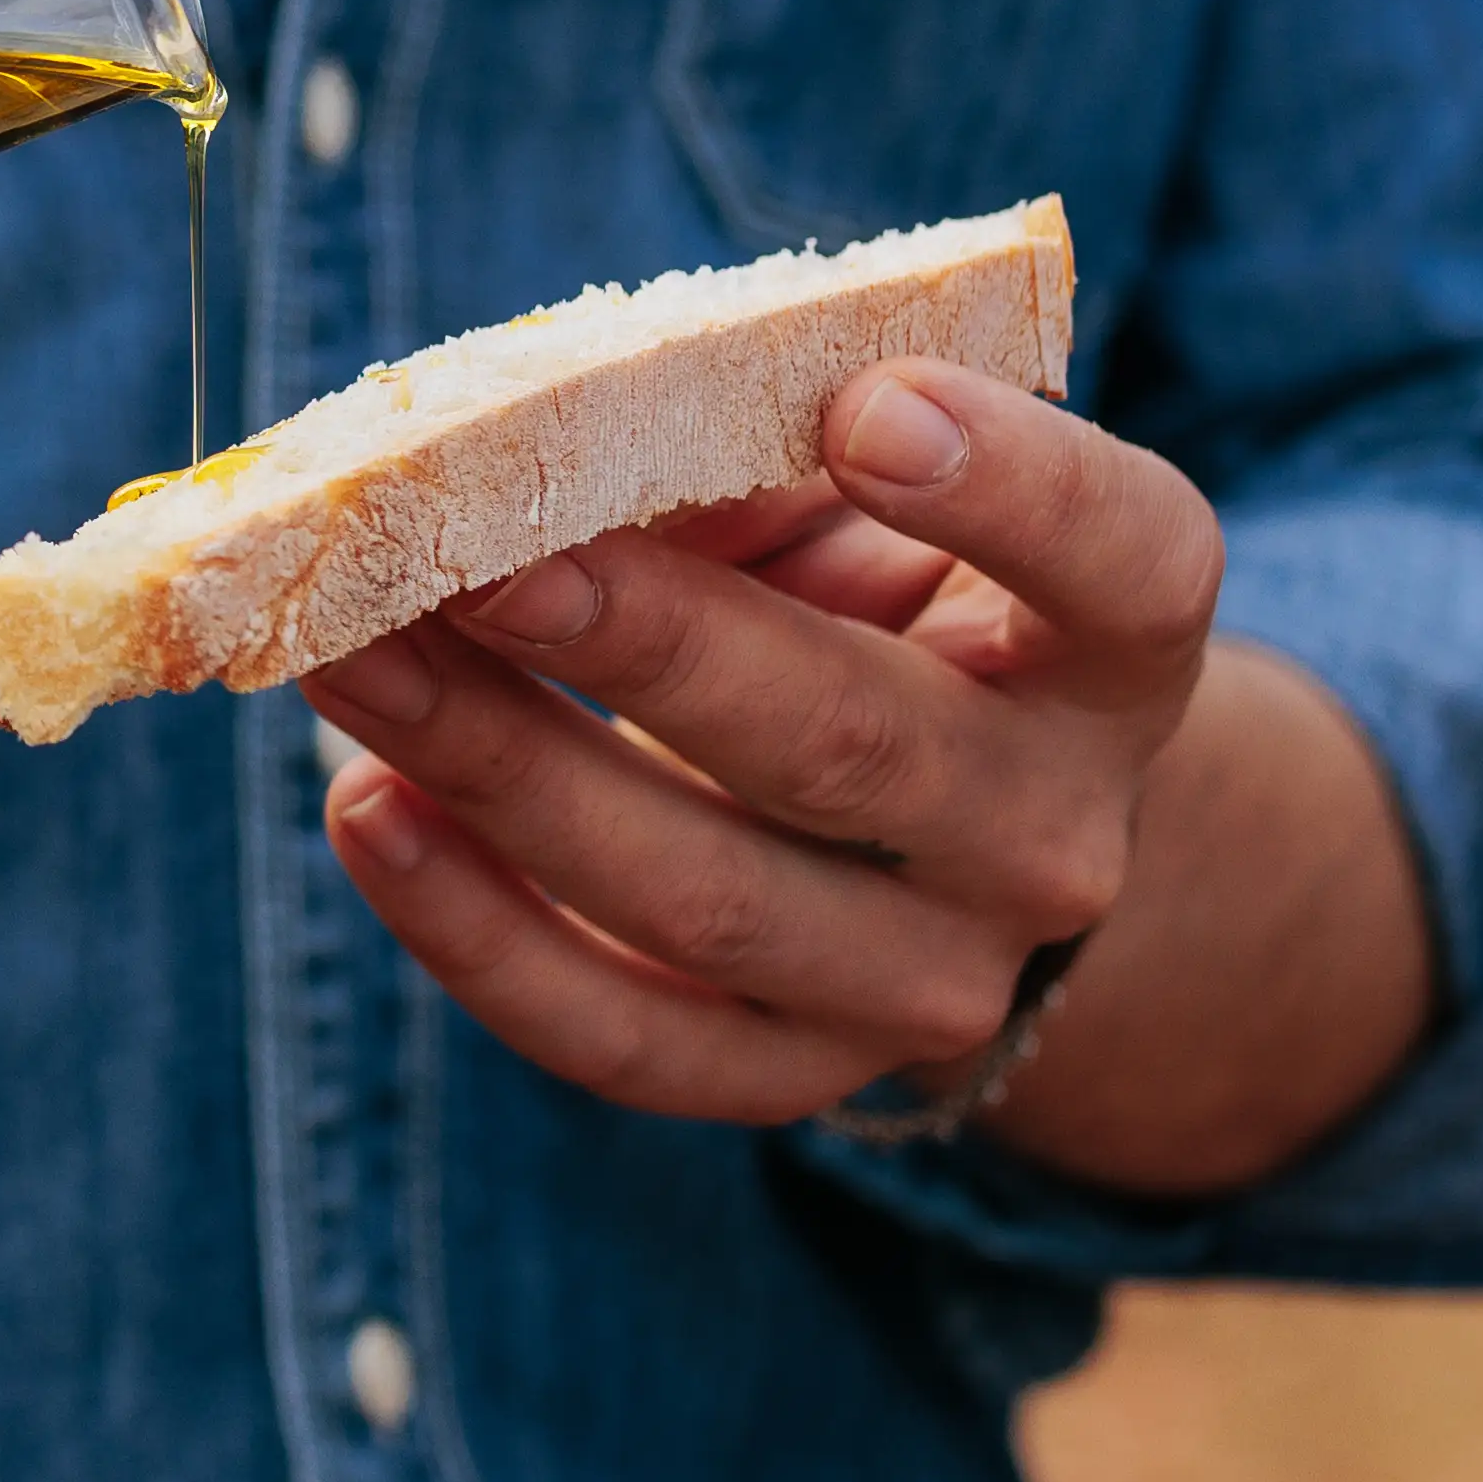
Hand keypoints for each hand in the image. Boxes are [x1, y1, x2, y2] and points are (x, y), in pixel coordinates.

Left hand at [304, 360, 1222, 1131]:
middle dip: (648, 645)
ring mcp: (925, 981)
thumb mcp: (863, 502)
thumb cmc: (873, 598)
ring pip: (705, 897)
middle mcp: (1050, 836)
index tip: (865, 407)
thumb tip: (552, 446)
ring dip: (503, 768)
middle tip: (474, 558)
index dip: (1007, 487)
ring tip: (354, 657)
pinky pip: (621, 1034)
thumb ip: (756, 454)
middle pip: (853, 747)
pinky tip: (364, 812)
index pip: (1128, 562)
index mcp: (1109, 651)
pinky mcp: (787, 1074)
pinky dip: (474, 932)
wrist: (938, 835)